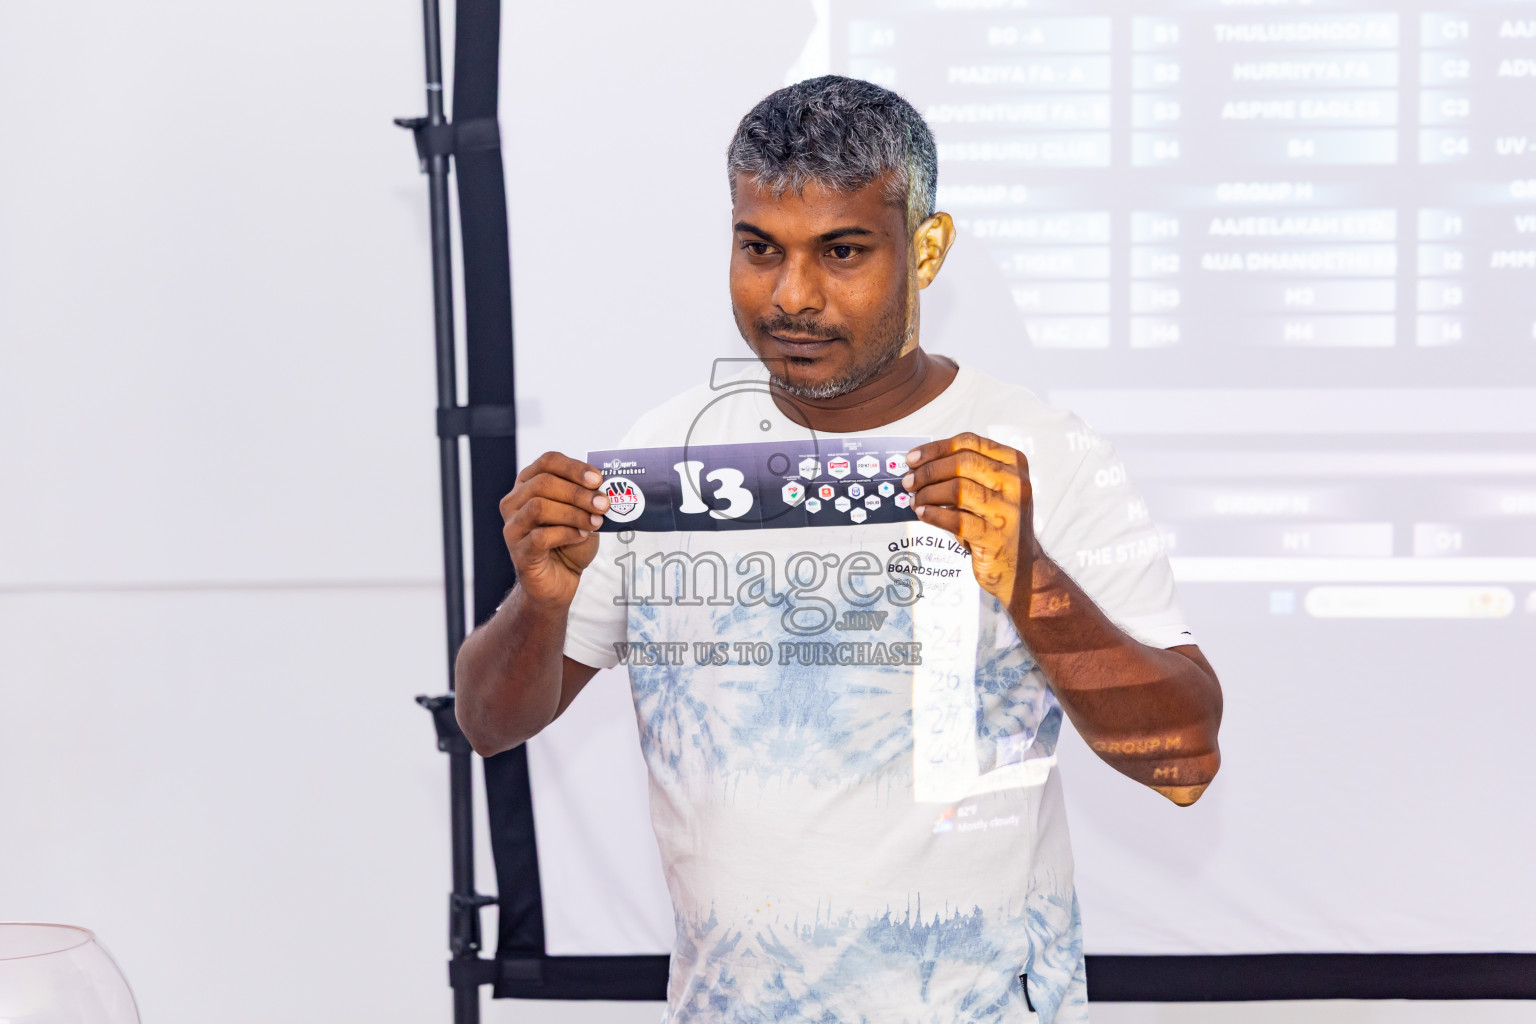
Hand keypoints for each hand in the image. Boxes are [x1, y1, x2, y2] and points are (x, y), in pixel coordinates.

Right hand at [500, 452, 607, 605]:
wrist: (559, 580)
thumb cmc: (569, 542)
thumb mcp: (583, 513)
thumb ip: (589, 498)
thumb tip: (607, 486)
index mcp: (529, 484)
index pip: (547, 461)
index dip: (574, 467)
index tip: (598, 479)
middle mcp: (514, 502)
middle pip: (543, 483)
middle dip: (578, 492)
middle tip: (603, 504)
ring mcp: (513, 527)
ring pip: (538, 507)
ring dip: (573, 513)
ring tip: (594, 522)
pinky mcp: (519, 552)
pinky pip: (540, 536)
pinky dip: (566, 534)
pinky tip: (581, 537)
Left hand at [902, 432, 1037, 607]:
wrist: (1020, 565)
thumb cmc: (996, 523)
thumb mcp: (989, 490)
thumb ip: (964, 474)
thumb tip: (919, 467)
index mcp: (1013, 464)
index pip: (970, 443)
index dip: (936, 449)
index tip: (912, 459)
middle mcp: (1015, 483)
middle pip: (963, 463)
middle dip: (929, 471)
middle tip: (909, 482)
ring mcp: (1008, 511)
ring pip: (959, 489)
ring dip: (929, 493)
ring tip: (915, 500)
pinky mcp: (995, 537)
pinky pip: (958, 520)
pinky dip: (935, 515)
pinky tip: (923, 514)